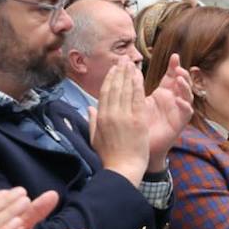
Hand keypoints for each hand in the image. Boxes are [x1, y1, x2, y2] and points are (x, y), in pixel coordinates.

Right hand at [89, 59, 150, 184]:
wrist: (122, 170)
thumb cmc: (109, 157)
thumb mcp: (95, 138)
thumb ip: (92, 121)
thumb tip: (89, 108)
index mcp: (101, 117)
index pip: (105, 92)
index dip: (110, 78)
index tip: (114, 68)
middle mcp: (111, 114)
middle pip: (116, 87)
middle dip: (120, 71)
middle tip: (124, 59)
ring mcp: (125, 116)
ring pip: (126, 90)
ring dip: (129, 74)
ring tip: (131, 63)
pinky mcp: (138, 121)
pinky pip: (138, 98)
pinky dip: (138, 85)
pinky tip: (139, 76)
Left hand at [144, 52, 193, 170]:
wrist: (139, 146)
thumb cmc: (138, 123)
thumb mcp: (136, 101)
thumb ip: (135, 86)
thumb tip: (128, 68)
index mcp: (163, 93)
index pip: (171, 76)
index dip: (174, 65)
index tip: (174, 55)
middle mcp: (173, 100)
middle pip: (183, 83)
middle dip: (182, 73)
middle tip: (177, 67)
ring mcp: (178, 111)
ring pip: (188, 95)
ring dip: (185, 87)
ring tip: (179, 80)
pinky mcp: (180, 123)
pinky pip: (187, 112)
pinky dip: (184, 106)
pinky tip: (179, 101)